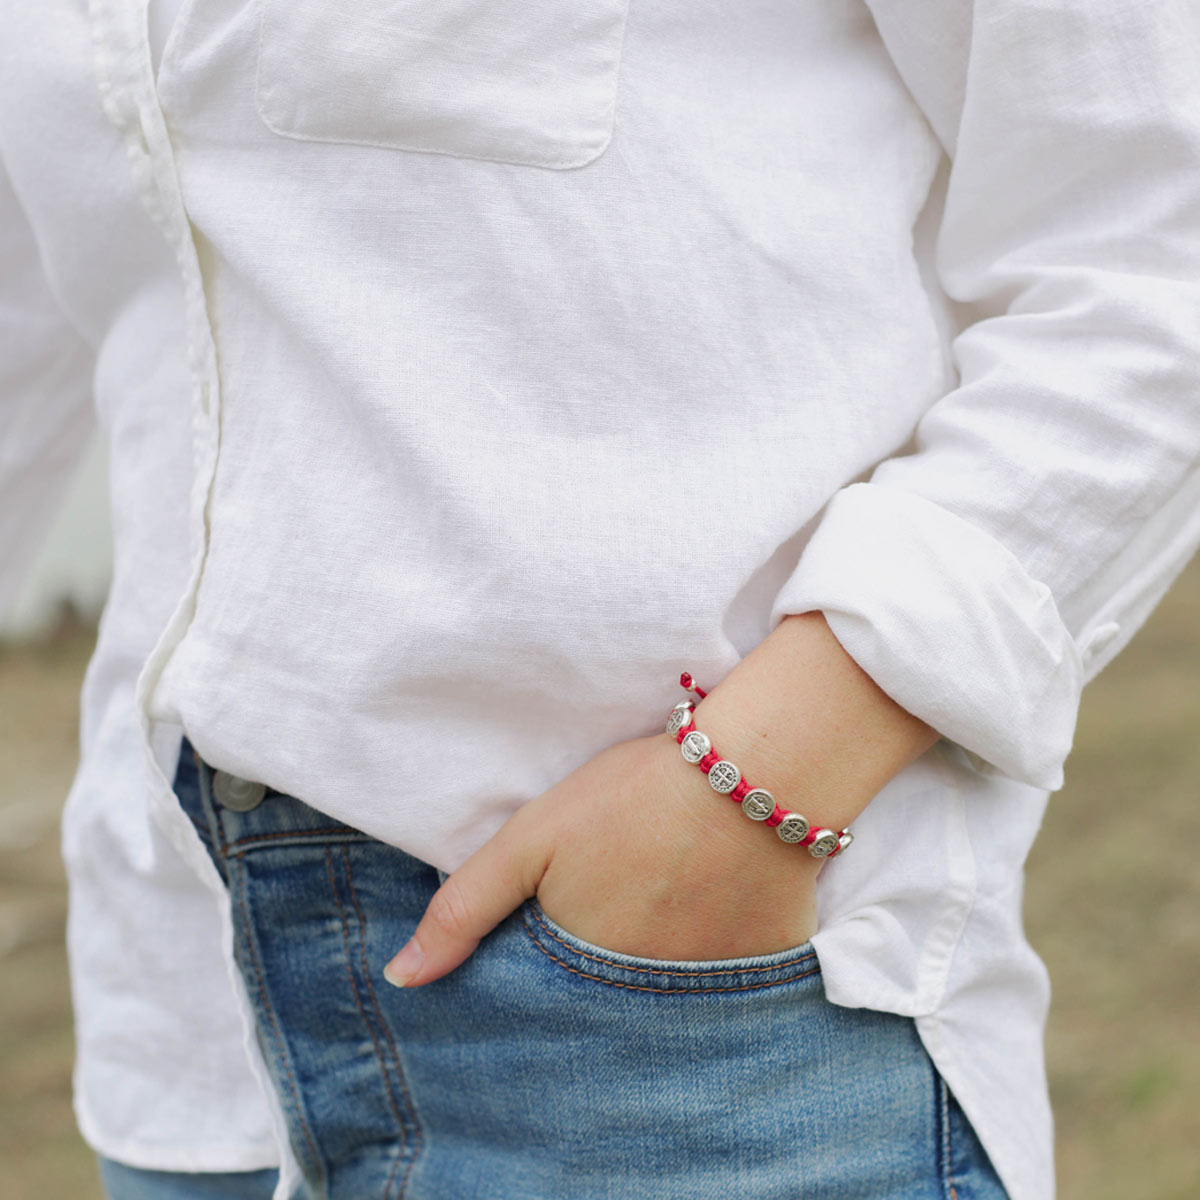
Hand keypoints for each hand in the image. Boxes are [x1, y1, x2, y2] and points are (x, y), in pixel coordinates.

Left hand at [384, 611, 939, 988]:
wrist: (755, 769)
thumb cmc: (633, 797)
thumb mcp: (531, 840)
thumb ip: (463, 910)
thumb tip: (402, 981)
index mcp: (584, 973)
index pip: (547, 1001)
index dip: (546, 962)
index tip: (559, 923)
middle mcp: (646, 1002)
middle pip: (608, 1003)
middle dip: (601, 968)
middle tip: (622, 900)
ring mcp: (712, 992)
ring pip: (668, 996)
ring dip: (659, 962)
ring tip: (665, 899)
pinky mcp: (767, 969)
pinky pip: (731, 982)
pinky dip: (718, 953)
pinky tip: (718, 901)